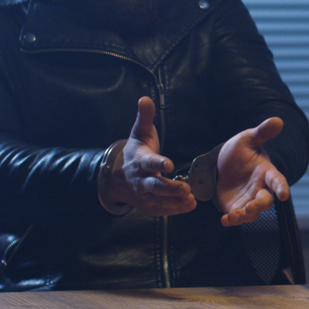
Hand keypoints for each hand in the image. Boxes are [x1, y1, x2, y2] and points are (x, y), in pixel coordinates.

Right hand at [115, 97, 197, 215]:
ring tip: (190, 199)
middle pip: (154, 185)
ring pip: (158, 200)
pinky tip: (189, 206)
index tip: (169, 164)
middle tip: (185, 188)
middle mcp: (141, 179)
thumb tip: (145, 98)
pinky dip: (174, 210)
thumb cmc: (136, 151)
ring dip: (174, 200)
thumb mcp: (139, 133)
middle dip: (169, 188)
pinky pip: (160, 209)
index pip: (149, 163)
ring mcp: (143, 194)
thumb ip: (144, 117)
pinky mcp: (147, 204)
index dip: (158, 164)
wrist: (117, 176)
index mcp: (140, 160)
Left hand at [216, 117, 288, 226]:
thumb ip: (262, 132)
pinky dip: (232, 220)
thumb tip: (278, 120)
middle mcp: (260, 188)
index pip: (277, 180)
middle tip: (251, 208)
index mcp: (266, 172)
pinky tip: (225, 220)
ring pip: (252, 212)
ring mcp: (248, 199)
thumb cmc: (240, 151)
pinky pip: (237, 217)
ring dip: (245, 216)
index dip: (281, 187)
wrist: (222, 164)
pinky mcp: (236, 207)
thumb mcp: (248, 139)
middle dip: (260, 205)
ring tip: (233, 216)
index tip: (284, 195)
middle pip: (266, 201)